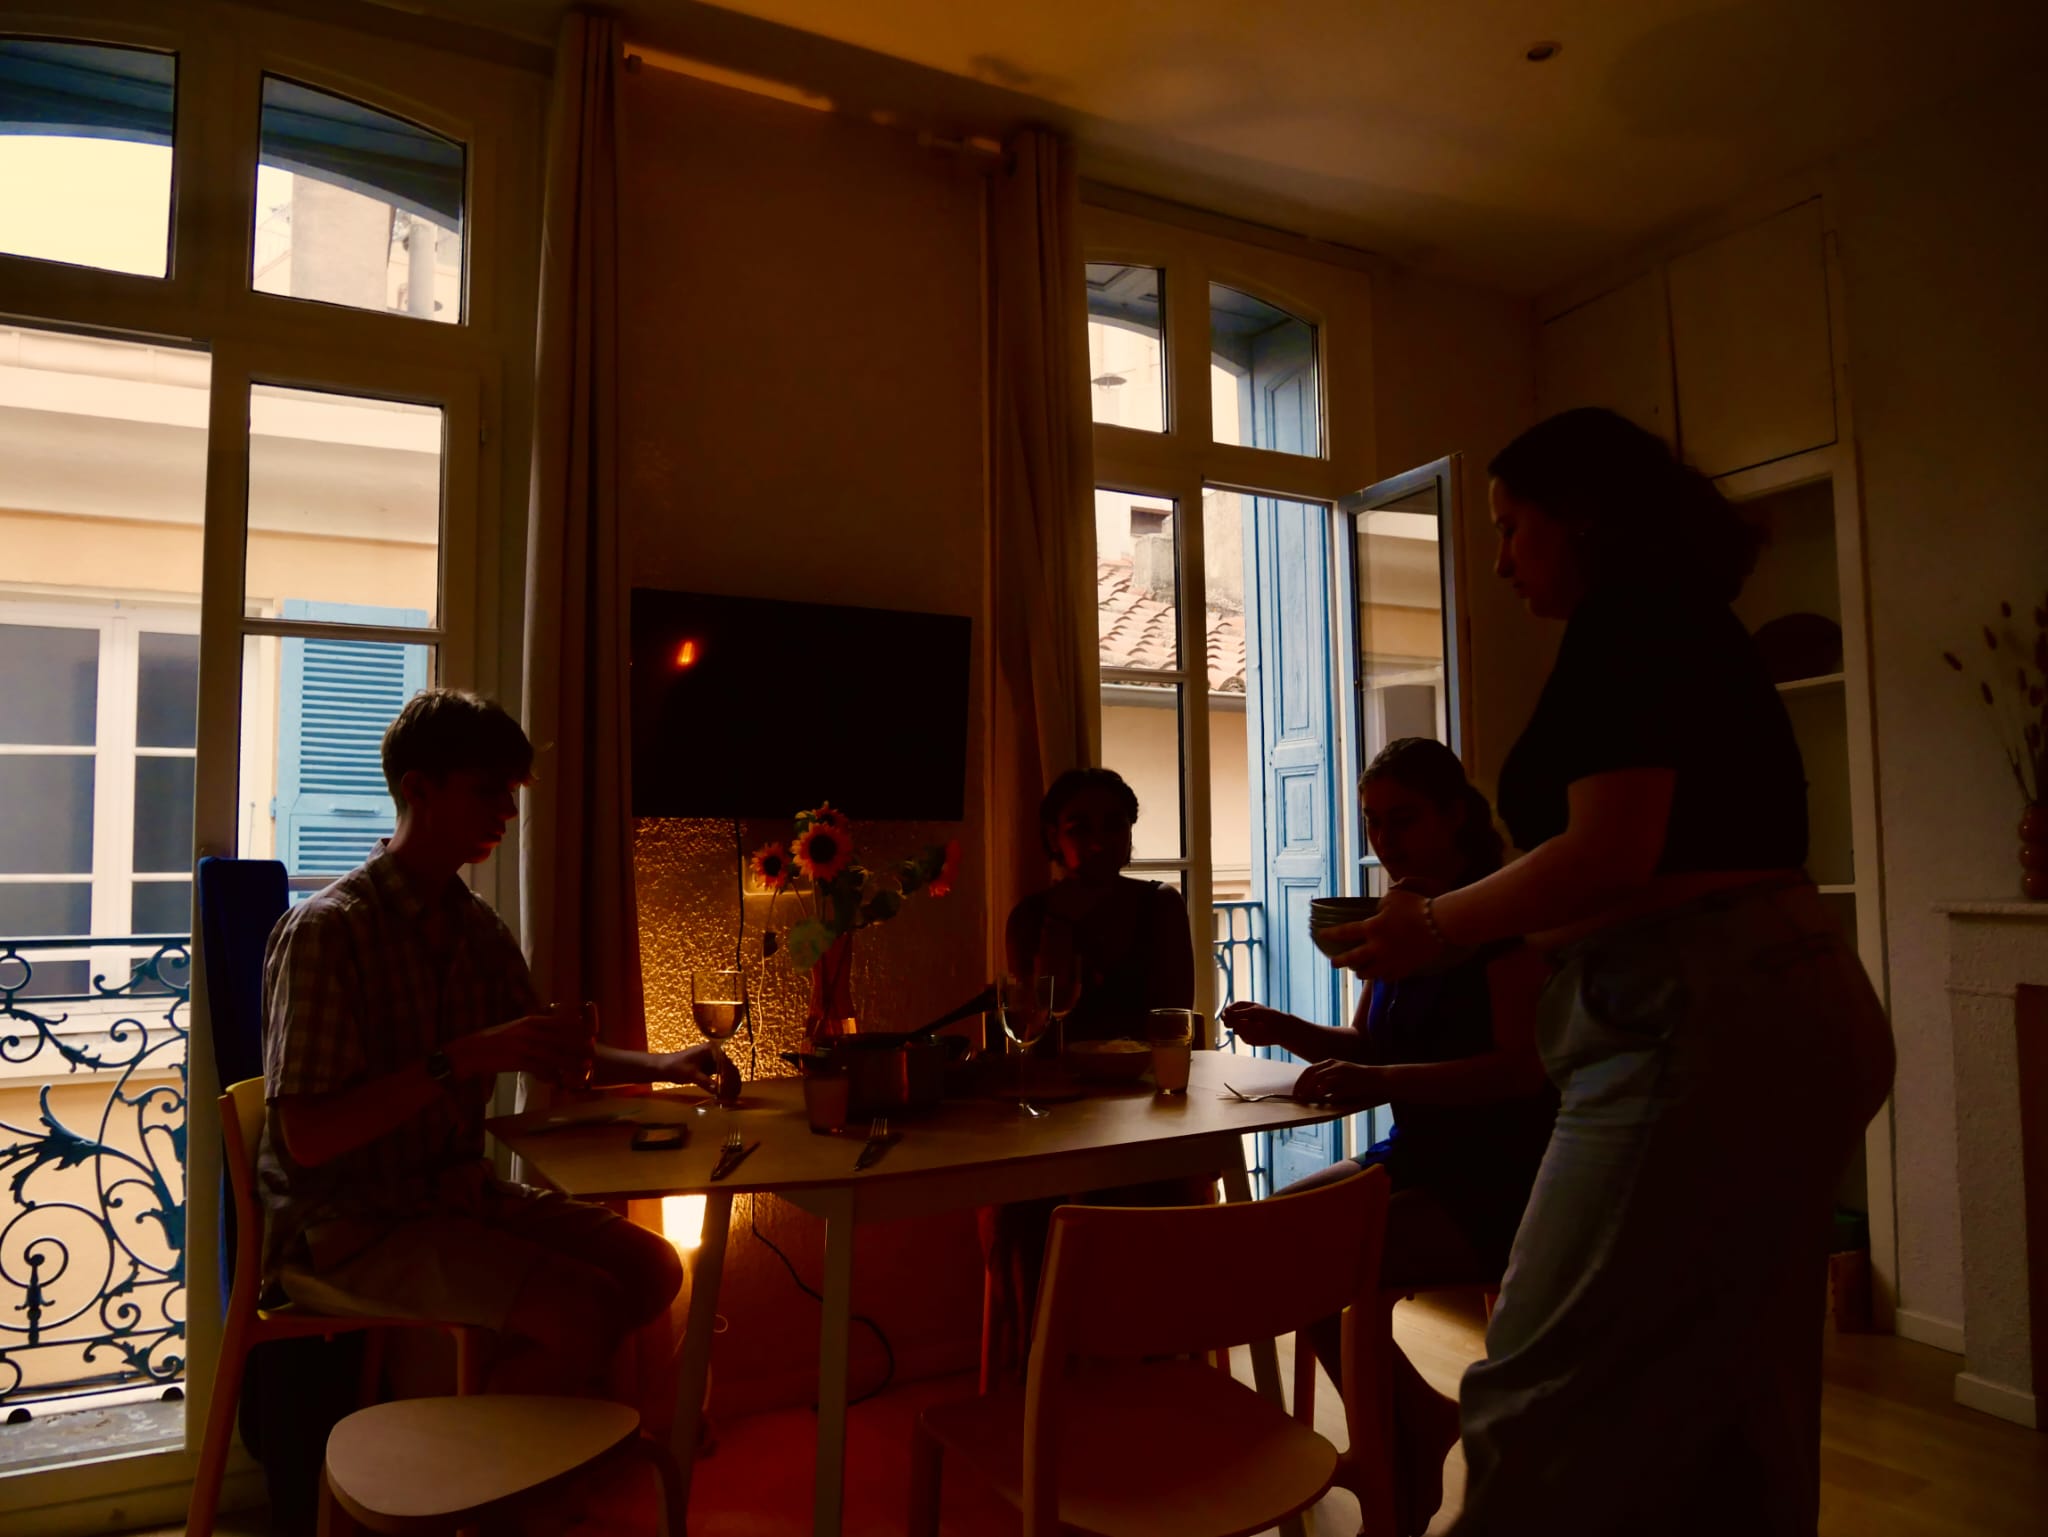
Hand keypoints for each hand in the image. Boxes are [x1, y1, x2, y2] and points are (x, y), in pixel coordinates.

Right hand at [445, 1012, 594, 1085]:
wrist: (472, 1051)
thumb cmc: (497, 1040)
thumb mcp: (518, 1028)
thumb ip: (536, 1029)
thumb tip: (555, 1032)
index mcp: (530, 1021)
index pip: (560, 1022)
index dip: (577, 1029)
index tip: (591, 1033)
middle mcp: (529, 1031)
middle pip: (560, 1038)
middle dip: (578, 1046)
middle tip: (593, 1052)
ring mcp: (523, 1046)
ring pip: (553, 1054)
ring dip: (570, 1062)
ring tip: (584, 1067)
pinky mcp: (516, 1061)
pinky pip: (538, 1068)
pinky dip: (550, 1074)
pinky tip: (559, 1080)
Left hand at [652, 1043, 740, 1101]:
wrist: (663, 1068)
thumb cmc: (676, 1066)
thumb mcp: (691, 1074)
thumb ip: (706, 1081)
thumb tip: (719, 1092)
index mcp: (712, 1050)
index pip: (726, 1064)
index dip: (731, 1078)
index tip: (734, 1090)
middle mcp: (715, 1054)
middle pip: (729, 1068)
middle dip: (733, 1082)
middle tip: (736, 1096)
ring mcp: (712, 1061)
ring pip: (726, 1074)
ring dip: (729, 1085)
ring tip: (732, 1097)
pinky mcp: (708, 1069)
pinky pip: (719, 1077)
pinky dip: (722, 1086)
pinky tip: (724, 1095)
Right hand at [1220, 1000, 1294, 1048]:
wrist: (1280, 1028)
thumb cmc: (1267, 1016)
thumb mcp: (1252, 1012)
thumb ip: (1238, 1013)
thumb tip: (1224, 1013)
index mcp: (1243, 1008)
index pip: (1229, 1010)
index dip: (1226, 1013)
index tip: (1225, 1015)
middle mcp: (1242, 1018)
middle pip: (1229, 1020)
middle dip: (1230, 1022)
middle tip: (1233, 1024)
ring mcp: (1245, 1028)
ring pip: (1236, 1030)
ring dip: (1241, 1030)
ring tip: (1253, 1027)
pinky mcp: (1249, 1037)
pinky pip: (1244, 1038)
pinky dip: (1248, 1036)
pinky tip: (1257, 1033)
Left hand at [1292, 1060, 1387, 1105]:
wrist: (1381, 1079)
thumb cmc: (1361, 1080)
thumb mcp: (1343, 1074)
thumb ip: (1329, 1079)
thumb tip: (1313, 1091)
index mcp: (1332, 1063)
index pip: (1310, 1070)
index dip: (1300, 1081)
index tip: (1296, 1092)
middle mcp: (1336, 1066)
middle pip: (1312, 1075)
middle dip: (1303, 1087)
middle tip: (1298, 1098)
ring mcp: (1343, 1074)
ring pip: (1320, 1082)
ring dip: (1311, 1092)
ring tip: (1307, 1101)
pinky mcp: (1350, 1084)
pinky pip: (1333, 1090)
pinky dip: (1326, 1095)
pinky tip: (1323, 1100)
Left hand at [1328, 887, 1444, 981]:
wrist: (1441, 925)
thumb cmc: (1417, 906)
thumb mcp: (1394, 898)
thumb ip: (1381, 905)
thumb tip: (1377, 912)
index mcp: (1372, 928)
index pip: (1345, 932)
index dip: (1331, 934)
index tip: (1320, 936)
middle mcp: (1378, 948)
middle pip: (1353, 959)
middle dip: (1340, 962)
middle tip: (1333, 964)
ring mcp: (1391, 961)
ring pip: (1369, 973)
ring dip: (1361, 972)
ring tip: (1358, 971)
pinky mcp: (1405, 969)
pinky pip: (1389, 977)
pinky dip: (1382, 976)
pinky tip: (1381, 975)